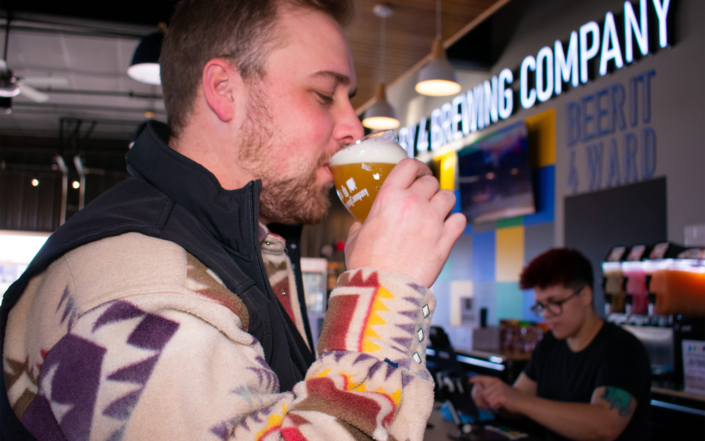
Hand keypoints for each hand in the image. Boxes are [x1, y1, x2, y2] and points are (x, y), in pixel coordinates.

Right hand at [344, 158, 465, 287]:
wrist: (383, 289)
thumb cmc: (366, 265)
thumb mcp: (354, 238)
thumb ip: (360, 225)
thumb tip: (360, 225)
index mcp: (389, 197)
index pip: (409, 165)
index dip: (417, 167)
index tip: (418, 173)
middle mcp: (413, 203)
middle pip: (431, 181)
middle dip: (429, 187)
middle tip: (426, 198)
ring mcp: (432, 220)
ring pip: (449, 196)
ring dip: (443, 202)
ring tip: (437, 212)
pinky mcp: (445, 239)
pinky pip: (460, 219)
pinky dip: (455, 222)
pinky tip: (448, 228)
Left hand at [469, 376, 524, 414]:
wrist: (522, 401)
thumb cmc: (509, 397)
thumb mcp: (499, 389)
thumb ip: (490, 390)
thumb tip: (478, 394)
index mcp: (495, 380)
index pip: (483, 378)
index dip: (475, 379)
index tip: (470, 380)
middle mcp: (496, 383)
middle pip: (482, 393)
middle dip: (482, 400)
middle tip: (486, 405)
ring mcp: (499, 389)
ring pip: (486, 399)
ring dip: (489, 404)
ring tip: (496, 403)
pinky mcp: (502, 396)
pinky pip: (492, 403)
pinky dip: (495, 406)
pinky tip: (501, 404)